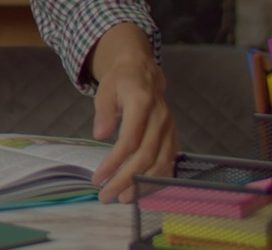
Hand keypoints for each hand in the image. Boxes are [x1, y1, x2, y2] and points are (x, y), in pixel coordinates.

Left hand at [89, 55, 177, 202]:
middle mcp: (160, 119)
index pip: (129, 141)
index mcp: (142, 104)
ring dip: (144, 184)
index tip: (97, 178)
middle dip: (126, 180)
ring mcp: (170, 129)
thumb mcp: (104, 91)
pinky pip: (169, 162)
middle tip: (107, 196)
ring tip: (124, 199)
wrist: (143, 73)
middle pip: (145, 156)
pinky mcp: (174, 137)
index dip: (114, 162)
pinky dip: (157, 180)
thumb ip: (103, 113)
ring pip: (161, 163)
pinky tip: (143, 191)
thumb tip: (100, 135)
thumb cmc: (120, 82)